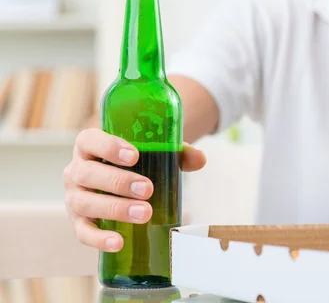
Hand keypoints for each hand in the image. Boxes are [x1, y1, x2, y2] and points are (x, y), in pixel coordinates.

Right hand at [63, 128, 206, 251]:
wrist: (116, 181)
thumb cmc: (135, 163)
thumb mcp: (152, 152)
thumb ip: (176, 153)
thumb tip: (200, 159)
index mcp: (89, 146)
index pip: (89, 140)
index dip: (108, 146)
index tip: (134, 155)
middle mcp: (76, 170)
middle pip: (88, 174)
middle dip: (119, 182)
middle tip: (148, 189)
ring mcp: (74, 197)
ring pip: (86, 203)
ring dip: (115, 209)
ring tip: (145, 213)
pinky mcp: (78, 222)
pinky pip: (83, 233)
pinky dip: (99, 239)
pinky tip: (118, 242)